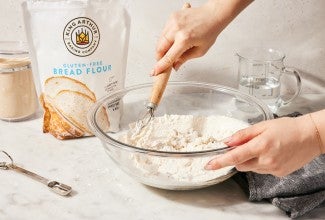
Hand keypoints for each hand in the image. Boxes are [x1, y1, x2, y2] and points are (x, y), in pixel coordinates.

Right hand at [151, 0, 252, 75]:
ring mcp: (173, 21)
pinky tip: (174, 39)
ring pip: (160, 39)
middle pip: (160, 47)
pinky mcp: (172, 17)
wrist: (213, 15)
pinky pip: (164, 31)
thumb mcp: (200, 51)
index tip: (155, 71)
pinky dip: (166, 38)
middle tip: (164, 61)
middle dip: (160, 57)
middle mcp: (177, 29)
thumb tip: (175, 66)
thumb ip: (185, 59)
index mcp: (185, 39)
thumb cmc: (210, 30)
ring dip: (163, 47)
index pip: (169, 56)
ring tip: (173, 49)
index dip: (161, 66)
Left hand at [205, 115, 322, 176]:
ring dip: (250, 160)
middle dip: (238, 157)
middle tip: (247, 146)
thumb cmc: (287, 127)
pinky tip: (271, 154)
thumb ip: (243, 135)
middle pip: (240, 165)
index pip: (234, 157)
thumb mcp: (262, 126)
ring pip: (250, 168)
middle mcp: (266, 161)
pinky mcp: (278, 174)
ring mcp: (273, 169)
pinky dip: (261, 163)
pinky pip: (262, 171)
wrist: (310, 136)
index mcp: (261, 146)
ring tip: (263, 148)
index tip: (208, 165)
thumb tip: (226, 141)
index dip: (219, 162)